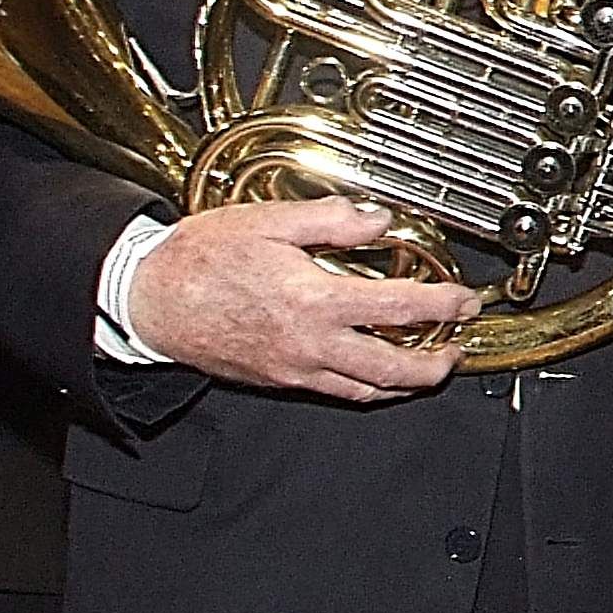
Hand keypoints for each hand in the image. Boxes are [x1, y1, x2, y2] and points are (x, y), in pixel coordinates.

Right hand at [127, 198, 476, 398]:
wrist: (148, 298)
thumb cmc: (199, 260)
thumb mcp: (268, 222)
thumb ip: (330, 220)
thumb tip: (377, 219)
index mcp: (315, 299)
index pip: (401, 307)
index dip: (444, 304)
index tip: (465, 300)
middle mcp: (310, 342)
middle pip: (394, 367)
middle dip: (437, 363)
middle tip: (459, 347)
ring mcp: (295, 368)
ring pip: (367, 390)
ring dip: (407, 382)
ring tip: (430, 366)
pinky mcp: (279, 380)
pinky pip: (336, 393)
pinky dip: (368, 389)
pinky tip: (377, 376)